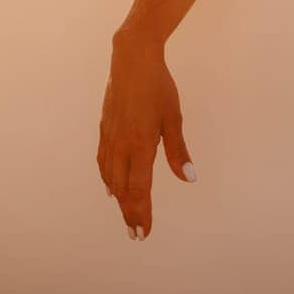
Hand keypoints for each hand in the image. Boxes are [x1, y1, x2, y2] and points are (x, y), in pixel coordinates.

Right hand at [97, 34, 196, 239]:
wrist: (131, 60)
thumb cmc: (158, 87)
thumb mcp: (174, 118)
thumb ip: (178, 151)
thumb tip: (189, 178)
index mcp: (140, 145)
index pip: (140, 190)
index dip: (142, 213)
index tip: (144, 232)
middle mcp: (121, 146)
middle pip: (123, 190)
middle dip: (129, 213)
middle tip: (135, 233)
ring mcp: (110, 138)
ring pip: (111, 178)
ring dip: (118, 199)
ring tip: (125, 214)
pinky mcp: (104, 129)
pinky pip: (103, 162)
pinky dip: (107, 179)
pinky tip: (110, 186)